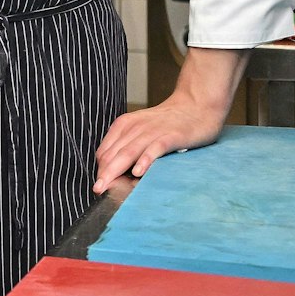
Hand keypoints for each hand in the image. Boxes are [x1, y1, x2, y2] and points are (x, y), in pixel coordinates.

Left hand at [93, 93, 224, 192]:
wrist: (197, 105)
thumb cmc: (167, 122)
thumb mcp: (140, 129)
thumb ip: (127, 145)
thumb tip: (112, 169)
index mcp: (123, 125)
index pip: (104, 152)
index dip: (100, 169)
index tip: (99, 185)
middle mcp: (134, 127)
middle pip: (113, 154)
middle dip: (103, 174)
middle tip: (97, 190)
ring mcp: (152, 131)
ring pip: (128, 153)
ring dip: (115, 170)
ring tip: (107, 186)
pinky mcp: (171, 136)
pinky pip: (155, 148)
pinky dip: (145, 160)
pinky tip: (138, 172)